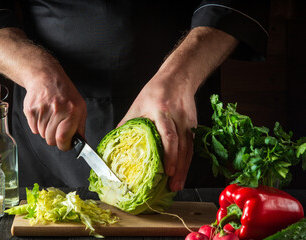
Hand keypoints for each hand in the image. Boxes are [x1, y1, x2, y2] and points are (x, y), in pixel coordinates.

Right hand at [0, 28, 86, 150]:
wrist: (46, 77)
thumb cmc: (65, 93)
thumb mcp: (80, 107)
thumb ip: (80, 127)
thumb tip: (82, 144)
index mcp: (71, 111)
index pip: (63, 138)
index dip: (64, 146)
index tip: (66, 145)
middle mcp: (56, 110)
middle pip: (51, 139)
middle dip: (55, 138)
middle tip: (58, 129)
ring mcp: (42, 110)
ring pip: (42, 135)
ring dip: (47, 131)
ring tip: (51, 118)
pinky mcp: (30, 110)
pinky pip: (34, 129)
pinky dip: (38, 127)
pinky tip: (44, 116)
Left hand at [119, 27, 237, 191]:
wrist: (178, 78)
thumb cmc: (155, 91)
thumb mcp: (138, 104)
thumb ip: (127, 123)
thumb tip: (115, 141)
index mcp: (161, 112)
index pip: (168, 135)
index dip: (169, 154)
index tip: (166, 170)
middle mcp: (177, 118)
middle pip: (182, 146)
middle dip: (178, 167)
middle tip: (173, 185)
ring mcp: (188, 122)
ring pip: (189, 148)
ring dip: (184, 168)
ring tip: (178, 184)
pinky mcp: (194, 125)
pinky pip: (192, 145)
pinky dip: (187, 160)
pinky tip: (182, 172)